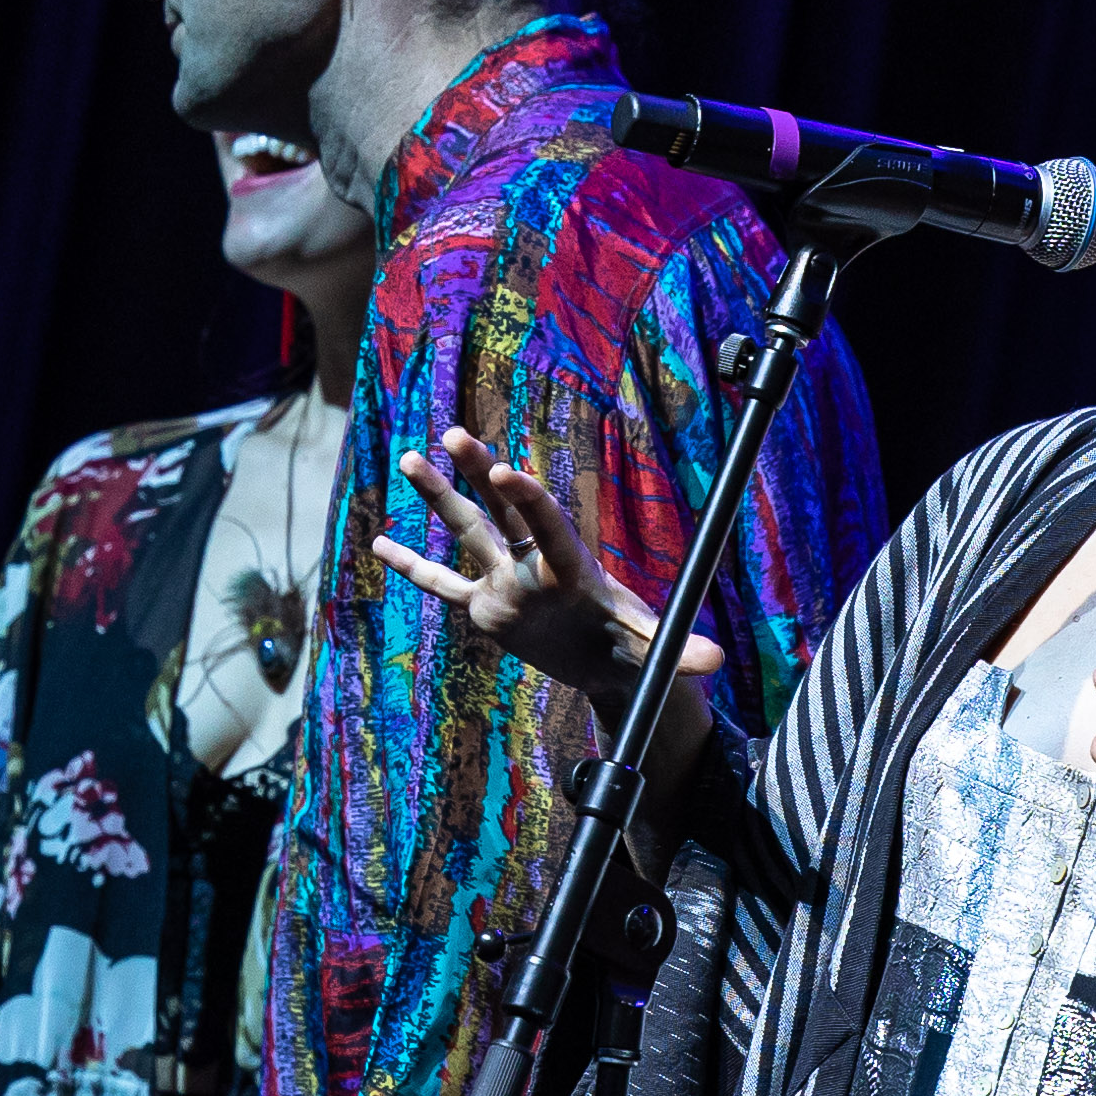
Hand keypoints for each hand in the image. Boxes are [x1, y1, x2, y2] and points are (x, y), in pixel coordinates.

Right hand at [379, 432, 708, 713]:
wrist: (609, 662)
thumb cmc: (632, 648)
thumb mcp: (654, 649)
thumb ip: (679, 652)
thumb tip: (715, 662)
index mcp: (570, 568)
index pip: (546, 526)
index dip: (529, 500)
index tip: (508, 470)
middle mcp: (533, 565)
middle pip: (502, 511)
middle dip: (479, 472)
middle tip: (456, 432)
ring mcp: (506, 582)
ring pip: (468, 531)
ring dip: (441, 496)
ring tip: (411, 457)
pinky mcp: (487, 609)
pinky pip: (442, 585)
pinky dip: (413, 567)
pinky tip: (380, 544)